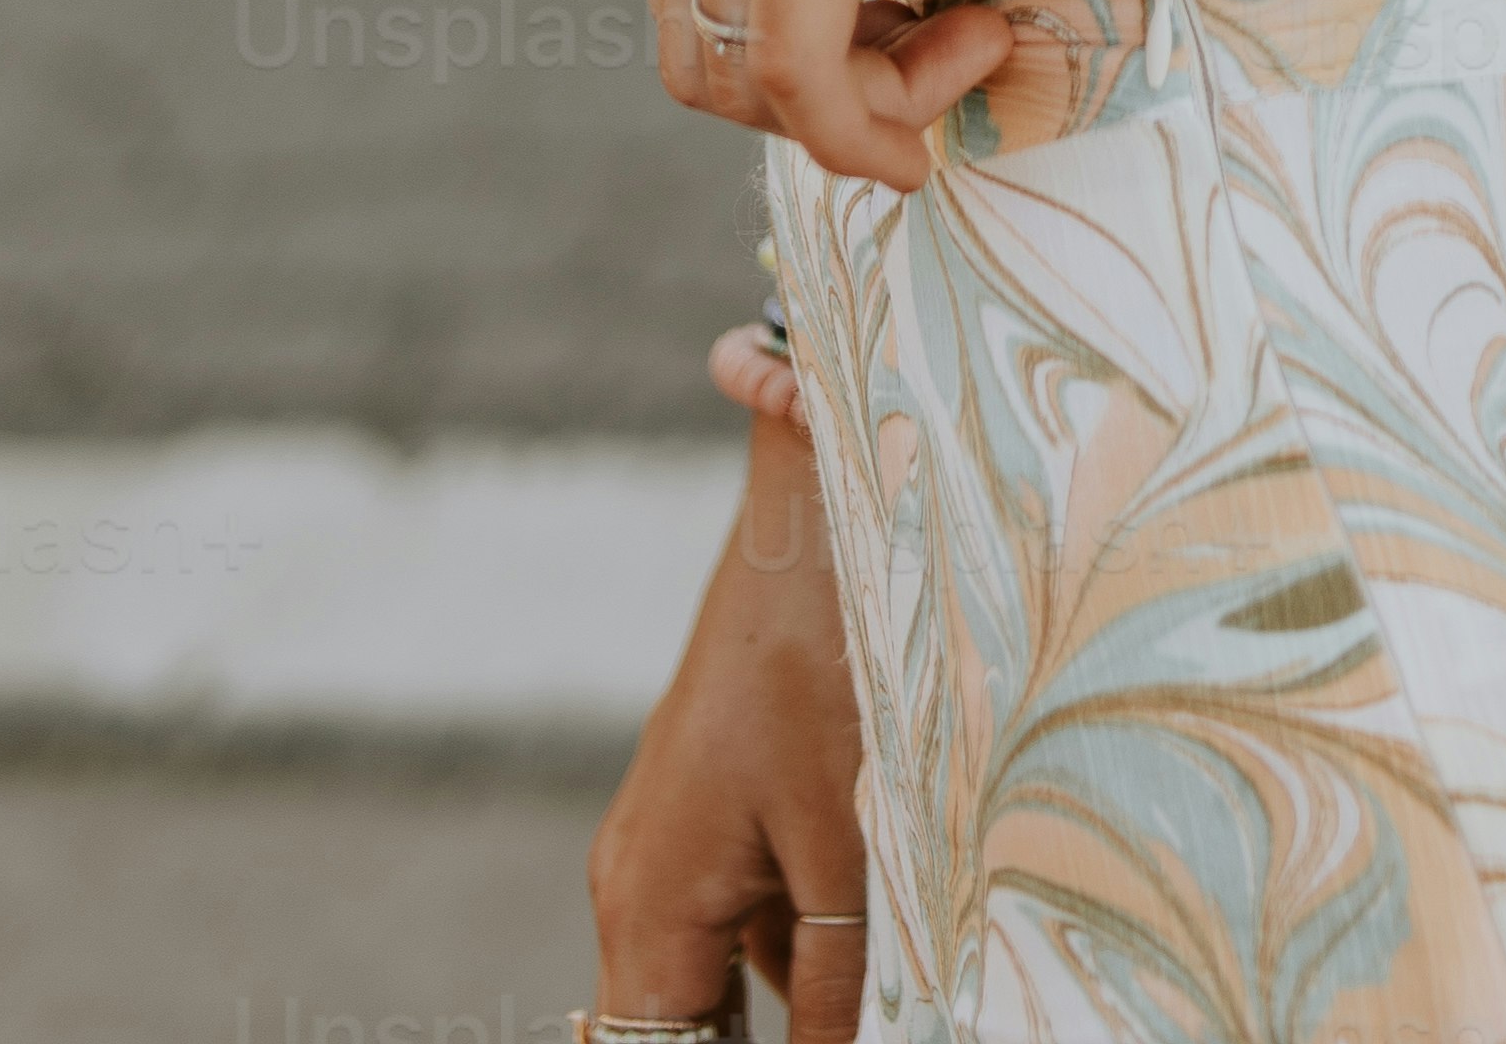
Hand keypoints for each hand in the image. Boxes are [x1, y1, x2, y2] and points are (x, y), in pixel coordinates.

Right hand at [587, 426, 871, 1043]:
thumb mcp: (848, 846)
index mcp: (648, 906)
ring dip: (775, 1013)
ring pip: (714, 976)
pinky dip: (794, 954)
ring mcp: (670, 838)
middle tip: (841, 1025)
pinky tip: (869, 968)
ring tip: (856, 1003)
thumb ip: (840, 986)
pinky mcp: (713, 806)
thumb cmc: (827, 668)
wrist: (819, 513)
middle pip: (671, 1026)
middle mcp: (637, 881)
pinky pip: (743, 916)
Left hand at [648, 0, 1072, 189]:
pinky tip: (964, 74)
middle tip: (950, 53)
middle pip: (701, 56)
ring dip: (865, 104)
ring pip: (744, 74)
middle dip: (826, 96)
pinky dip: (867, 121)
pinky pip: (801, 64)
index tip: (938, 28)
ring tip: (977, 43)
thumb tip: (951, 5)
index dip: (813, 50)